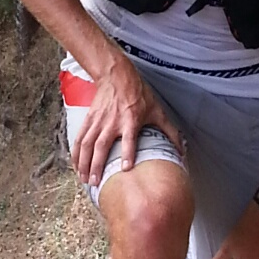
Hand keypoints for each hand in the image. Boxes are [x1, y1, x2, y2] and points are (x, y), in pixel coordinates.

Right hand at [71, 57, 182, 188]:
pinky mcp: (89, 120)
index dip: (127, 153)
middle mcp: (112, 122)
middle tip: (96, 182)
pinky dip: (76, 153)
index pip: (129, 139)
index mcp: (130, 120)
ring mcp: (98, 121)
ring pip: (87, 144)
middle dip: (97, 165)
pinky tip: (76, 165)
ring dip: (84, 163)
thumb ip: (169, 131)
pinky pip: (79, 139)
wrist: (117, 76)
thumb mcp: (157, 110)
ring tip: (85, 179)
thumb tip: (182, 150)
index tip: (125, 168)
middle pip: (101, 146)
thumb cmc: (138, 94)